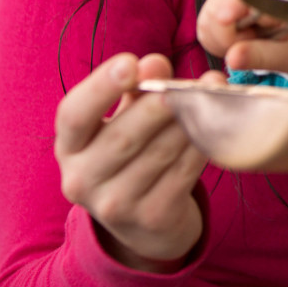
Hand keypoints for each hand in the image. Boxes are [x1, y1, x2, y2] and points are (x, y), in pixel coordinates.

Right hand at [54, 53, 222, 270]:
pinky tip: (218, 124)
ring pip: (160, 153)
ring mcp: (116, 205)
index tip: (129, 62)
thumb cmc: (131, 154)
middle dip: (159, 105)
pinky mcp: (152, 218)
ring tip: (213, 93)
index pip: (73, 115)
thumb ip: (135, 90)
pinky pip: (184, 172)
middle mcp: (82, 180)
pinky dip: (203, 144)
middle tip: (188, 82)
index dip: (100, 87)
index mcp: (69, 147)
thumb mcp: (123, 121)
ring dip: (191, 119)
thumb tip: (155, 64)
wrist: (144, 224)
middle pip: (123, 136)